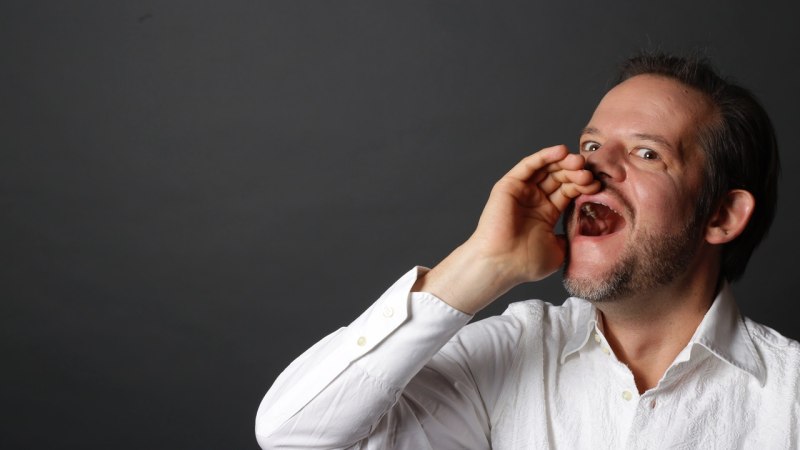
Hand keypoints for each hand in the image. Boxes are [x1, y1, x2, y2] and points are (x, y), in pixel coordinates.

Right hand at [414, 145, 599, 313]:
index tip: (599, 185)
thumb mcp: (559, 251)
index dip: (584, 186)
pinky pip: (529, 165)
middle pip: (560, 177)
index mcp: (546, 213)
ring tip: (579, 161)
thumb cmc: (526, 263)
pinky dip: (544, 156)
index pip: (569, 191)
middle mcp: (534, 200)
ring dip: (564, 162)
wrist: (502, 265)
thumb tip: (585, 231)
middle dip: (576, 173)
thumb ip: (571, 237)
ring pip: (546, 168)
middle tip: (590, 173)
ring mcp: (522, 192)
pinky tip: (561, 151)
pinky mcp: (509, 185)